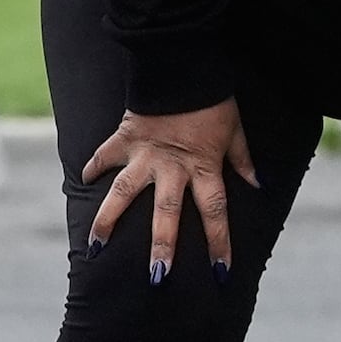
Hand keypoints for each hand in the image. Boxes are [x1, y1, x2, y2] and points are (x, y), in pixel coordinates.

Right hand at [81, 99, 260, 286]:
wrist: (183, 64)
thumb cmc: (214, 99)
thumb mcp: (235, 130)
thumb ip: (243, 160)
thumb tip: (258, 185)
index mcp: (203, 166)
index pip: (215, 211)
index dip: (220, 242)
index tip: (221, 273)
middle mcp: (172, 167)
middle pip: (167, 213)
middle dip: (163, 246)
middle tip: (158, 277)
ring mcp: (144, 154)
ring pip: (123, 193)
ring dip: (109, 220)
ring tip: (95, 248)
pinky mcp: (125, 137)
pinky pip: (105, 155)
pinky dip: (93, 165)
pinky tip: (82, 180)